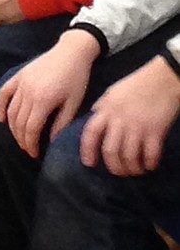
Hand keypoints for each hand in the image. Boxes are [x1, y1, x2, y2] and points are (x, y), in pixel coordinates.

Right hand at [0, 29, 100, 157]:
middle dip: (22, 139)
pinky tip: (1, 118)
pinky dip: (0, 106)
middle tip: (28, 149)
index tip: (34, 154)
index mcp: (43, 100)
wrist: (71, 52)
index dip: (31, 144)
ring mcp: (21, 83)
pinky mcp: (18, 75)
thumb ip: (61, 123)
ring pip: (10, 111)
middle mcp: (28, 92)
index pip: (31, 129)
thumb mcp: (74, 103)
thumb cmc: (77, 78)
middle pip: (19, 122)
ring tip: (20, 138)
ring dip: (13, 127)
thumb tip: (51, 141)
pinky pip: (4, 93)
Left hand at [81, 55, 179, 175]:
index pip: (90, 133)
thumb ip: (103, 106)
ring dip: (132, 169)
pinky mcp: (156, 131)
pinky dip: (149, 164)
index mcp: (106, 109)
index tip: (89, 163)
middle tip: (119, 172)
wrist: (163, 77)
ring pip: (129, 157)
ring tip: (136, 170)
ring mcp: (138, 126)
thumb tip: (94, 117)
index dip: (87, 151)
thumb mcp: (113, 92)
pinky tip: (150, 165)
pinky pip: (150, 155)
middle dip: (114, 167)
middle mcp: (119, 119)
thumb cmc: (137, 84)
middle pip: (110, 151)